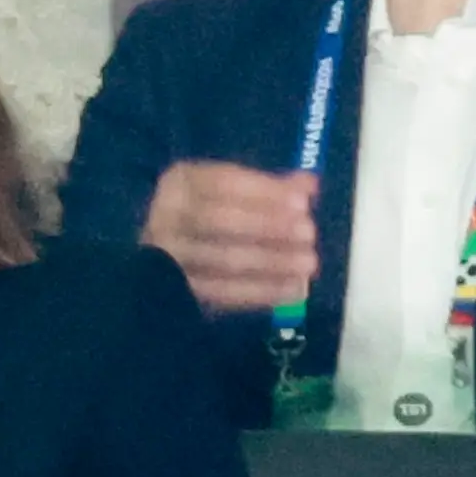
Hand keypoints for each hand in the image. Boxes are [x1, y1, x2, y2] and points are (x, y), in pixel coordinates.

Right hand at [142, 162, 319, 314]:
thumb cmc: (207, 215)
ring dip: (272, 262)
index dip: (264, 193)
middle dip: (268, 226)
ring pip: (224, 260)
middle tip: (309, 233)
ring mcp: (171, 257)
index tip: (302, 203)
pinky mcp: (183, 292)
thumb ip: (269, 188)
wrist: (165, 261)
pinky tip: (295, 289)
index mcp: (180, 182)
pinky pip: (227, 294)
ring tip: (308, 262)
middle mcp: (168, 216)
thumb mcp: (230, 192)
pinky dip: (265, 292)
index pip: (222, 183)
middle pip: (219, 221)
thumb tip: (310, 184)